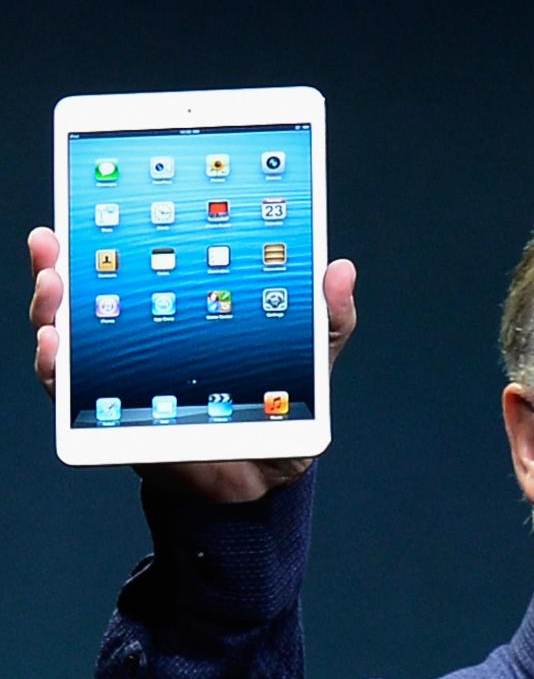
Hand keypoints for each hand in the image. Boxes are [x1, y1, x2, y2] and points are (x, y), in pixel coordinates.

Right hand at [28, 227, 357, 501]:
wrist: (268, 479)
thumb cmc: (283, 412)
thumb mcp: (311, 359)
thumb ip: (326, 318)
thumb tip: (339, 270)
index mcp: (185, 311)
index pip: (141, 262)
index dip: (113, 232)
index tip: (97, 199)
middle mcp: (145, 336)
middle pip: (88, 291)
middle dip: (61, 264)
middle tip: (55, 245)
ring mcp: (124, 375)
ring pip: (67, 335)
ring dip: (49, 308)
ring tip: (52, 285)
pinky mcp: (113, 418)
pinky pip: (70, 394)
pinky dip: (54, 369)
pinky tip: (55, 348)